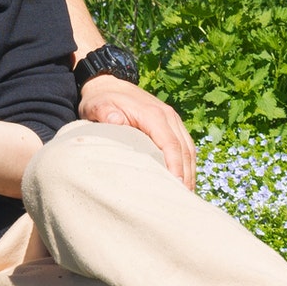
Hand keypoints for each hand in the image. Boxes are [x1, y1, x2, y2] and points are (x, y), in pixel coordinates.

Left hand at [80, 74, 195, 188]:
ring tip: (185, 196)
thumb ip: (105, 113)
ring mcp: (172, 120)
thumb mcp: (97, 105)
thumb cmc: (102, 100)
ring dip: (189, 172)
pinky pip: (185, 146)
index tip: (177, 187)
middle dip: (186, 175)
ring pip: (188, 149)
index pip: (170, 143)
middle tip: (182, 200)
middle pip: (184, 149)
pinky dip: (186, 164)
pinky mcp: (172, 125)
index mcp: (153, 114)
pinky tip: (183, 181)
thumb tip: (116, 121)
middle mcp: (168, 116)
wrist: (108, 85)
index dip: (175, 166)